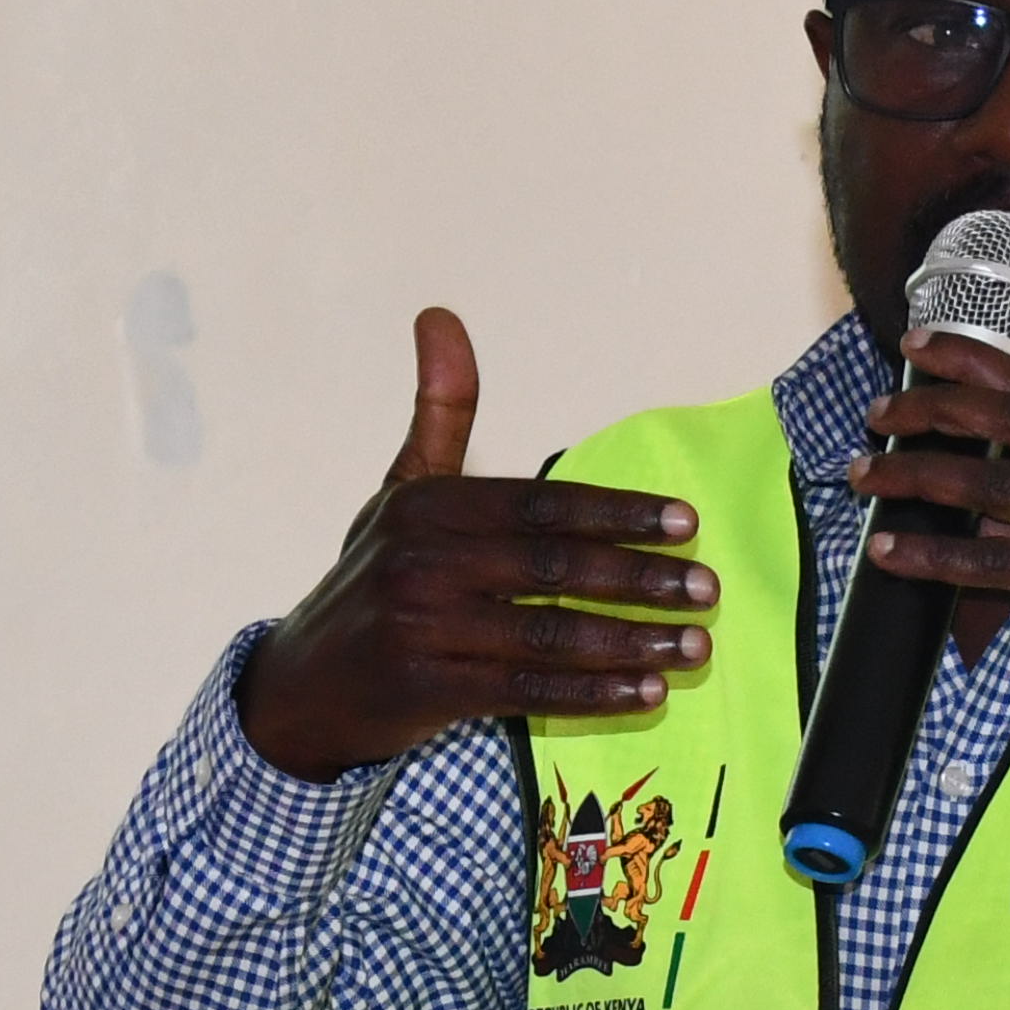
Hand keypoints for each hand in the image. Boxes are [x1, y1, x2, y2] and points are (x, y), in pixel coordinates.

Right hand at [237, 308, 716, 781]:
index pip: (540, 506)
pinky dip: (592, 694)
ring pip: (547, 635)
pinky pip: (526, 692)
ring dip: (631, 640)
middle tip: (706, 587)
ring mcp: (420, 629)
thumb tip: (440, 315)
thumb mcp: (401, 492)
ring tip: (693, 644)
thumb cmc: (373, 581)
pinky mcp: (424, 691)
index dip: (616, 513)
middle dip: (640, 578)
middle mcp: (420, 562)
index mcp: (426, 506)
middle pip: (552, 567)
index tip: (684, 522)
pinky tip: (645, 691)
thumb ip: (440, 413)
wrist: (303, 685)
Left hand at [847, 334, 1009, 743]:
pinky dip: (932, 556)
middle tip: (879, 412)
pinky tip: (889, 551)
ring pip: (992, 484)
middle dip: (934, 406)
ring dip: (917, 476)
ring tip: (866, 475)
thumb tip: (974, 466)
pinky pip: (992, 558)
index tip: (918, 344)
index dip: (974, 361)